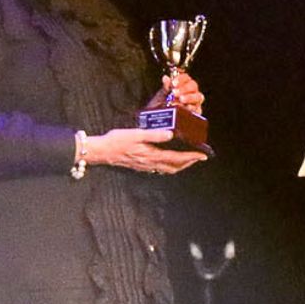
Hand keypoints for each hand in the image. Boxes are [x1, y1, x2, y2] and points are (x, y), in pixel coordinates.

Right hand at [82, 128, 204, 174]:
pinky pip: (160, 169)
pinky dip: (169, 166)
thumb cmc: (117, 141)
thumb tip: (170, 134)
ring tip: (188, 159)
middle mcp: (151, 164)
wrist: (102, 151)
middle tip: (199, 157)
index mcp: (152, 156)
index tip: (202, 155)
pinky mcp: (141, 166)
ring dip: (180, 165)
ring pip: (168, 169)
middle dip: (188, 162)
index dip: (191, 157)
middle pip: (175, 167)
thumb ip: (154, 134)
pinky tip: (168, 160)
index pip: (177, 158)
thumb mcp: (136, 134)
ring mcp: (146, 167)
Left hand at [157, 70, 205, 113]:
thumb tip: (166, 78)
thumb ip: (165, 87)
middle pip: (193, 86)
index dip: (181, 79)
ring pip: (198, 96)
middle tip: (175, 92)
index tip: (174, 83)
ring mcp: (195, 102)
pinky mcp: (196, 112)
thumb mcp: (161, 96)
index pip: (185, 78)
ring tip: (181, 99)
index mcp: (183, 85)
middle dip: (184, 88)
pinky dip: (193, 108)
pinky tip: (186, 108)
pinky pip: (198, 109)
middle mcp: (191, 92)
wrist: (161, 121)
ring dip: (190, 97)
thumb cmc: (162, 106)